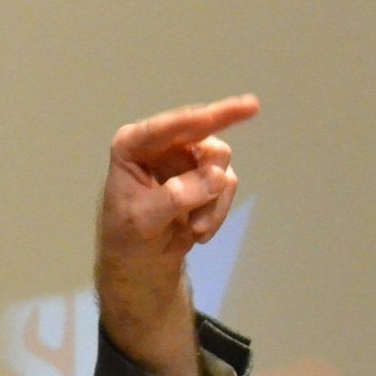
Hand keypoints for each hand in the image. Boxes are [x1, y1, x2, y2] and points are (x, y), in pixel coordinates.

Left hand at [95, 94, 259, 375]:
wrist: (140, 267)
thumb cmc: (127, 239)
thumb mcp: (143, 220)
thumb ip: (177, 196)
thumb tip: (218, 177)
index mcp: (133, 145)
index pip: (172, 126)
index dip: (210, 116)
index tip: (247, 107)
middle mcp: (161, 144)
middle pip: (205, 139)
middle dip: (210, 177)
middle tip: (204, 216)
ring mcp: (185, 158)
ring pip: (220, 164)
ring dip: (212, 202)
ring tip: (193, 230)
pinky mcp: (204, 175)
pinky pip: (227, 184)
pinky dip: (217, 211)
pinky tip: (198, 232)